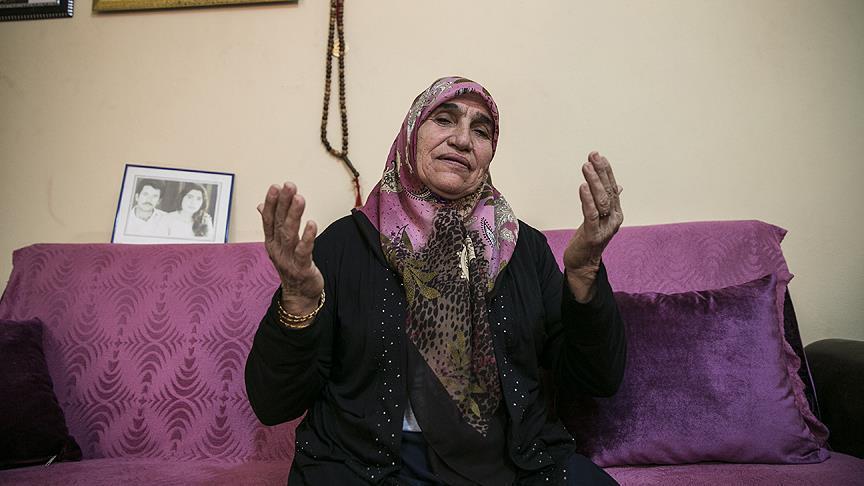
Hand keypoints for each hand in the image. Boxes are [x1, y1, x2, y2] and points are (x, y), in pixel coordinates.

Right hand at [258, 182, 323, 316]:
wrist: (299, 295)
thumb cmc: (291, 265)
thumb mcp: (278, 244)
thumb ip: (272, 224)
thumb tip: (261, 205)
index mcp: (271, 242)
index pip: (269, 219)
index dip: (272, 203)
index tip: (275, 186)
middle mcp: (277, 249)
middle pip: (279, 223)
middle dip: (283, 203)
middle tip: (288, 186)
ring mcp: (288, 259)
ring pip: (290, 234)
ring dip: (294, 215)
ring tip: (299, 198)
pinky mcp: (302, 268)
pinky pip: (304, 251)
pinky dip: (307, 237)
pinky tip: (312, 224)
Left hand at [563, 152, 623, 302]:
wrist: (583, 262)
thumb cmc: (590, 237)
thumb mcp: (599, 217)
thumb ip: (608, 201)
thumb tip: (618, 186)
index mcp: (616, 212)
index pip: (612, 187)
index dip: (606, 171)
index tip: (598, 155)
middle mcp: (614, 218)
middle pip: (608, 191)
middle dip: (600, 172)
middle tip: (593, 156)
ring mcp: (605, 227)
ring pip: (601, 200)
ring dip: (594, 182)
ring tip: (586, 167)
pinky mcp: (593, 235)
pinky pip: (591, 214)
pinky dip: (587, 200)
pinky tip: (582, 187)